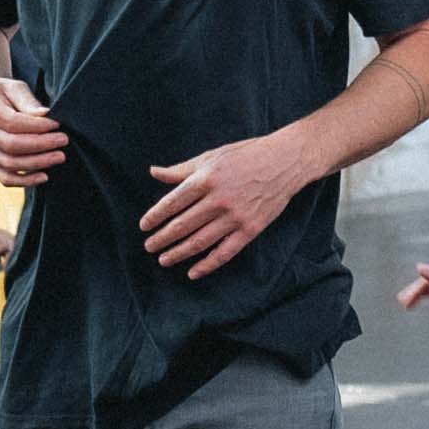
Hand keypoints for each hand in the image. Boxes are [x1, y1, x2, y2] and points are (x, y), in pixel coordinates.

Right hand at [0, 74, 66, 187]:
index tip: (56, 125)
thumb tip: (45, 115)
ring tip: (58, 157)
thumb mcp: (12, 86)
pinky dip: (24, 181)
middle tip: (63, 141)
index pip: (12, 122)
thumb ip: (27, 101)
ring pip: (9, 164)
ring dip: (37, 163)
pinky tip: (44, 176)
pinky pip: (4, 177)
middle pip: (11, 145)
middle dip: (41, 145)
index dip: (37, 126)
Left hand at [138, 129, 316, 276]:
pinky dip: (207, 265)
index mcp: (206, 179)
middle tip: (149, 246)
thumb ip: (182, 170)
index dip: (155, 216)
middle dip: (162, 238)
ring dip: (178, 253)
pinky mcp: (250, 230)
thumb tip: (154, 173)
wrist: (284, 162)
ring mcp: (235, 217)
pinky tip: (193, 272)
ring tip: (163, 259)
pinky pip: (224, 253)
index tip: (144, 226)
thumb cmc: (245, 155)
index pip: (172, 202)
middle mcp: (218, 199)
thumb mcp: (212, 156)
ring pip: (199, 242)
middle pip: (183, 225)